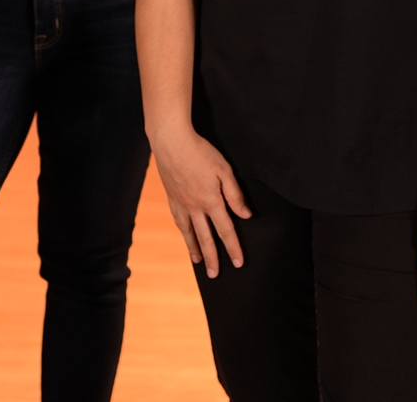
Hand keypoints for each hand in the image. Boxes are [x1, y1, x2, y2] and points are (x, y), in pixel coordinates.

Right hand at [152, 129, 251, 276]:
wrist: (171, 141)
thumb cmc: (200, 152)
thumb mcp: (224, 170)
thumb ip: (235, 194)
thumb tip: (245, 215)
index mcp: (211, 201)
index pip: (226, 230)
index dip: (233, 247)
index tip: (238, 263)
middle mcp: (195, 207)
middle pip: (205, 238)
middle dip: (212, 258)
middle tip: (215, 275)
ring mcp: (181, 203)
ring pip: (188, 232)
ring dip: (194, 249)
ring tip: (198, 262)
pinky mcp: (172, 196)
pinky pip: (178, 220)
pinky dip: (183, 232)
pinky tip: (184, 235)